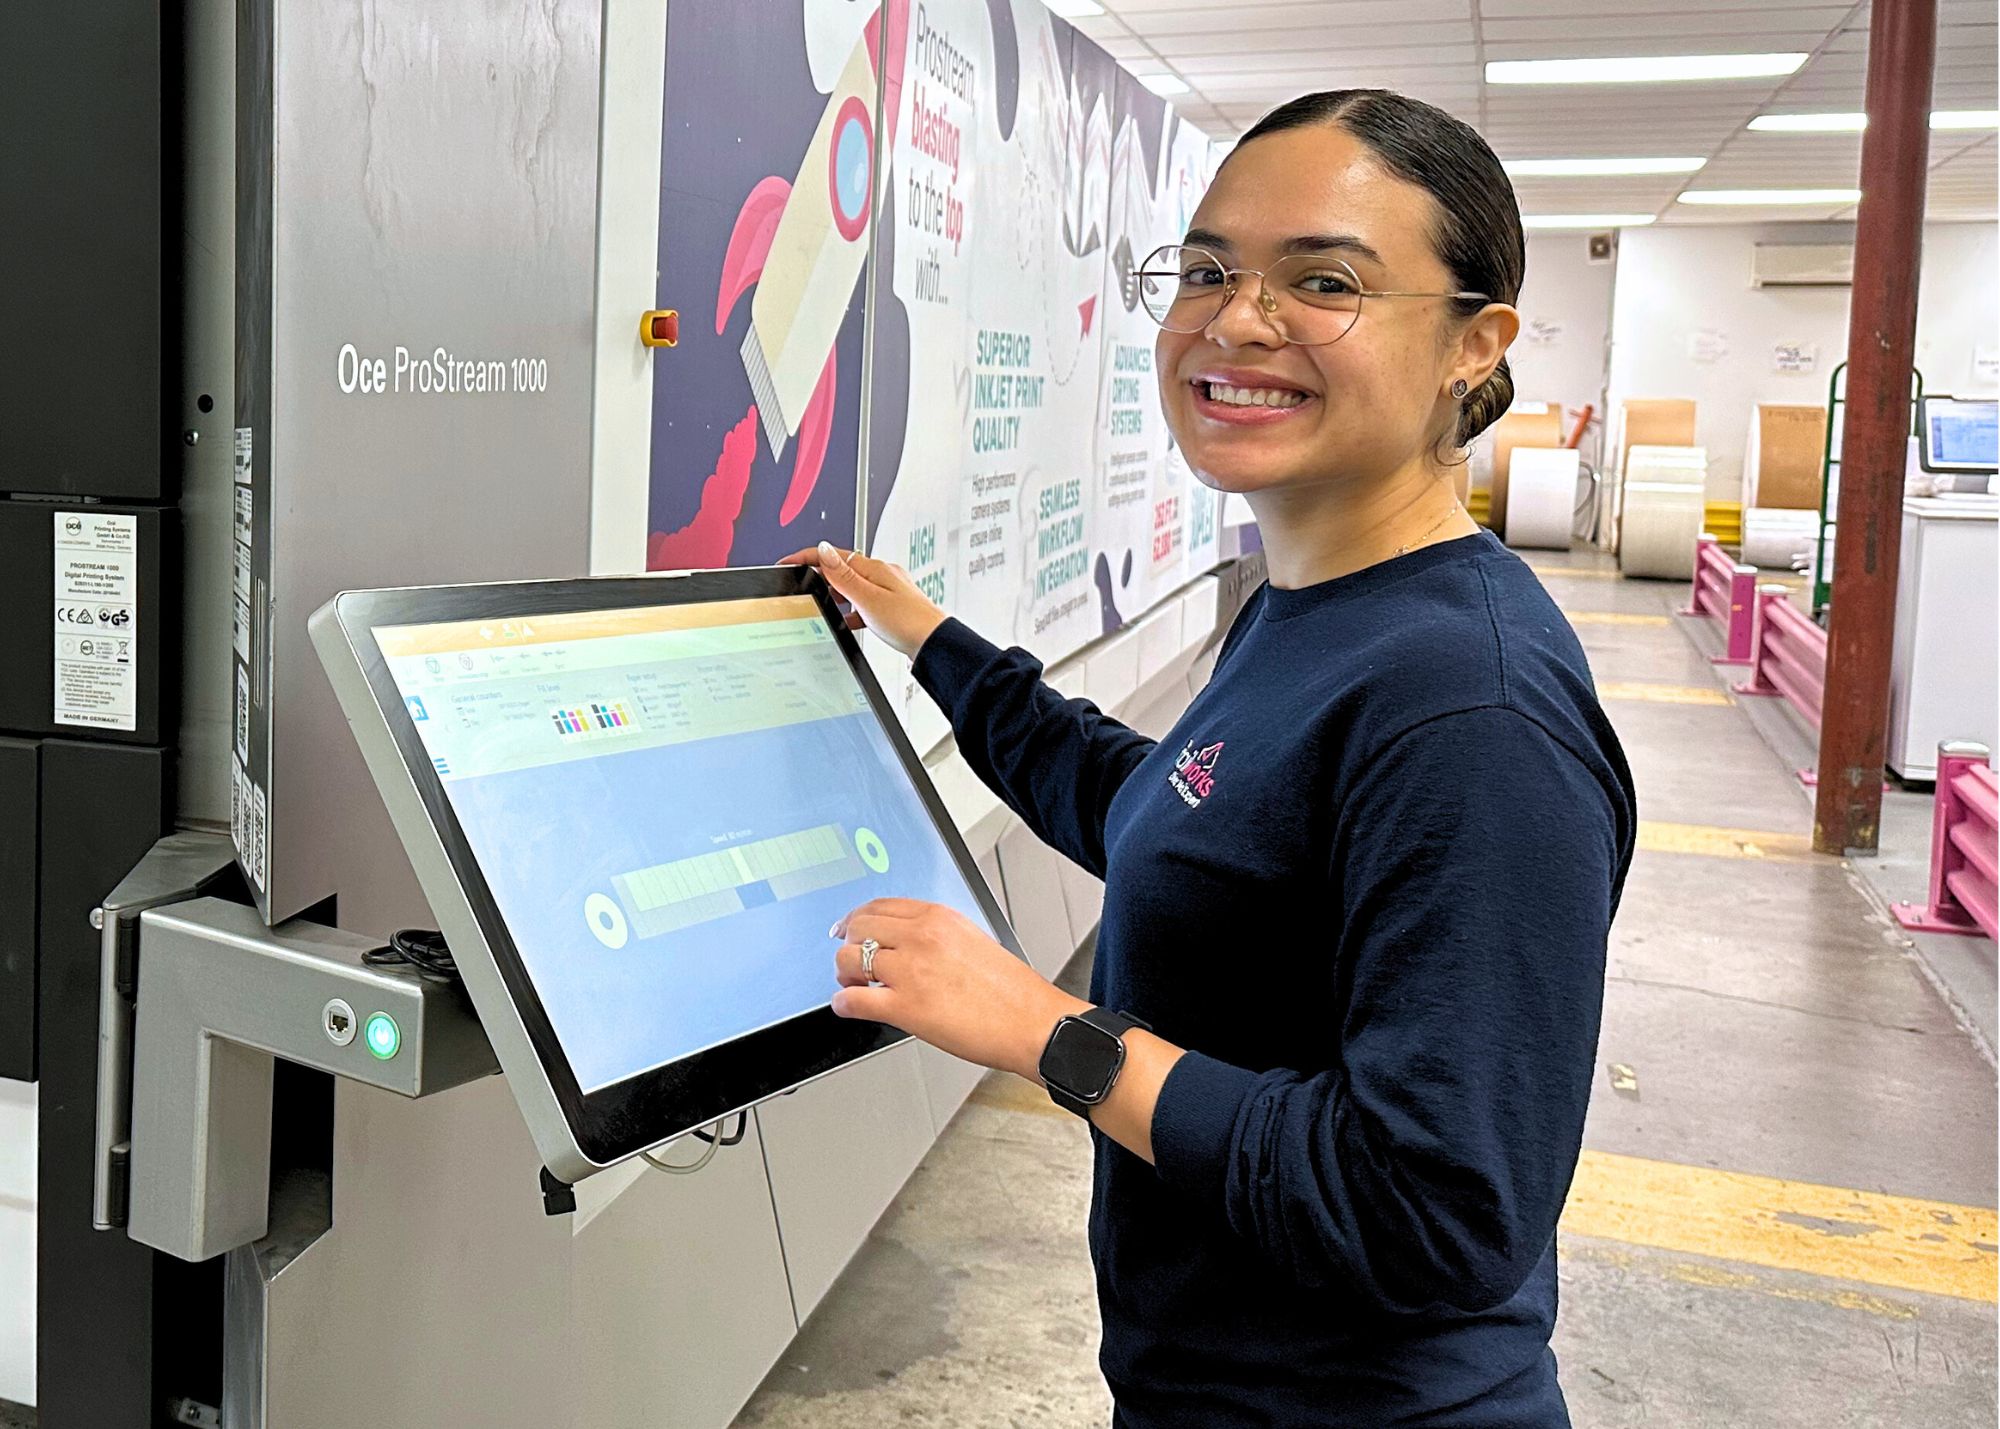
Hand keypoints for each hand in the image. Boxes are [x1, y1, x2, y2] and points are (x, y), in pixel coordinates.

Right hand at [777, 542, 949, 660]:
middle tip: (804, 590)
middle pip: (842, 570)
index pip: (833, 555)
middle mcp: (882, 576)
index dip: (807, 558)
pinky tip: (849, 623)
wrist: (935, 644)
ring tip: (826, 609)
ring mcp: (888, 592)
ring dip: (837, 597)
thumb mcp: (867, 598)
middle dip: (821, 578)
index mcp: (875, 568)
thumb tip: (824, 549)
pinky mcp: (892, 610)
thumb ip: (843, 576)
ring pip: (853, 590)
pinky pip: (864, 606)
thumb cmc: (908, 622)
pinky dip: (852, 613)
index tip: (787, 563)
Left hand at [830, 898, 1087, 1080]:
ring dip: (845, 973)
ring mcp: (910, 971)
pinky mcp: (905, 1007)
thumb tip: (907, 944)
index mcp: (939, 918)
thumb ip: (937, 936)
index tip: (850, 926)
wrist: (1031, 1022)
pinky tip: (850, 1006)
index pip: (881, 906)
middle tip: (848, 958)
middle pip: (858, 927)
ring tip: (856, 985)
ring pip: (848, 960)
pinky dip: (844, 1002)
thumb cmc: (1013, 991)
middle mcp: (921, 937)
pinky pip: (853, 999)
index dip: (858, 917)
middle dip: (848, 943)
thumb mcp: (974, 942)